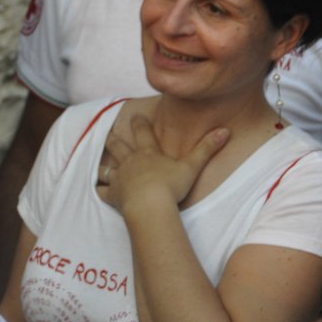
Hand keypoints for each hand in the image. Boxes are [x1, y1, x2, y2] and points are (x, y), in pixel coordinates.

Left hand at [101, 115, 227, 212]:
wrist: (150, 205)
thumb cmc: (171, 186)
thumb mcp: (192, 166)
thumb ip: (207, 148)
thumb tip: (225, 130)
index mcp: (148, 153)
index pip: (143, 133)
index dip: (140, 123)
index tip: (135, 116)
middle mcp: (131, 162)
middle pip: (119, 147)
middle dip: (114, 140)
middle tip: (109, 133)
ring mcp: (119, 178)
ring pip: (107, 168)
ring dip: (103, 165)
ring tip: (98, 162)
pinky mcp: (112, 195)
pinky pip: (102, 191)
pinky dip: (99, 190)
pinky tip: (96, 189)